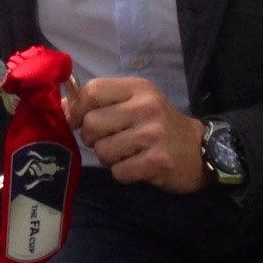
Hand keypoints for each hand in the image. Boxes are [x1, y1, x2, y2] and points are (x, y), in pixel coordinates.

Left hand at [68, 76, 206, 193]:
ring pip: (103, 150)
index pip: (93, 90)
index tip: (77, 122)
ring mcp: (153, 134)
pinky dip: (122, 173)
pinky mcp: (158, 161)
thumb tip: (62, 106)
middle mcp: (146, 107)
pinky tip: (137, 166)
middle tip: (106, 141)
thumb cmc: (159, 124)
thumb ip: (100, 102)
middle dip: (91, 138)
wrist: (199, 149)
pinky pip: (119, 171)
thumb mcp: (134, 103)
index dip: (77, 109)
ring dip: (108, 158)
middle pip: (92, 123)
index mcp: (138, 88)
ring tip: (125, 154)